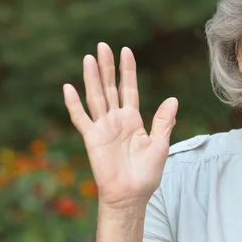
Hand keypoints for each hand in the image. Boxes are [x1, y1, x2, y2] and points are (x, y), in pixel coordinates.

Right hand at [63, 43, 177, 209]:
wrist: (132, 195)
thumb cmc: (147, 174)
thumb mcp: (160, 144)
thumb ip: (163, 121)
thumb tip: (173, 99)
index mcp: (133, 119)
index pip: (129, 89)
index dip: (127, 70)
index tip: (125, 51)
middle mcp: (117, 120)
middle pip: (110, 87)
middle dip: (107, 67)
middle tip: (103, 45)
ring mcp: (103, 128)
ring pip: (96, 97)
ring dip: (92, 78)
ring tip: (89, 58)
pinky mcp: (92, 139)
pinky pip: (81, 118)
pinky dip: (74, 104)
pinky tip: (68, 88)